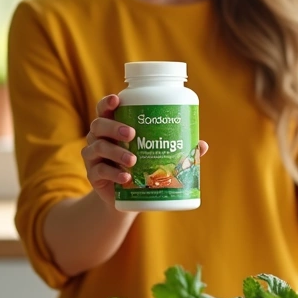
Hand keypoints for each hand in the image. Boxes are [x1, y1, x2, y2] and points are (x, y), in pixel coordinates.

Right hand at [83, 94, 209, 203]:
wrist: (127, 198)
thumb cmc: (143, 167)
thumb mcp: (157, 155)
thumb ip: (177, 149)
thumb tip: (203, 145)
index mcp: (113, 125)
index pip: (105, 108)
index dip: (108, 102)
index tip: (118, 100)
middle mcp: (100, 137)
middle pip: (99, 124)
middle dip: (114, 126)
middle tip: (132, 134)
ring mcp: (94, 156)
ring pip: (98, 146)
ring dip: (117, 152)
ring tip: (133, 160)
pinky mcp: (93, 175)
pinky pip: (99, 171)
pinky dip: (114, 173)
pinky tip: (126, 177)